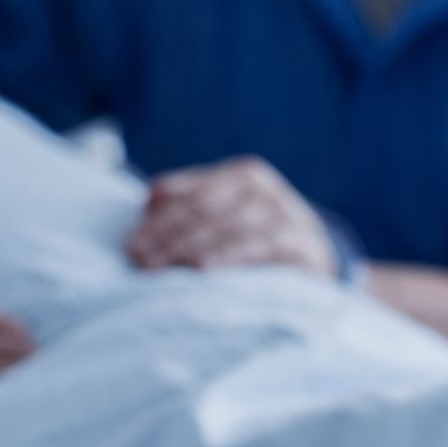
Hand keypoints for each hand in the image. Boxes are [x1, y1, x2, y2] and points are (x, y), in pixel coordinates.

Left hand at [126, 156, 336, 277]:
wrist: (317, 259)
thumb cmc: (255, 238)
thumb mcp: (226, 216)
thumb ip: (189, 206)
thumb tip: (149, 198)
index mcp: (243, 175)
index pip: (193, 196)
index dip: (159, 220)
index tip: (131, 244)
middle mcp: (267, 190)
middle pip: (208, 212)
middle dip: (169, 237)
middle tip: (140, 261)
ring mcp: (287, 215)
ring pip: (232, 228)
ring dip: (193, 249)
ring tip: (164, 268)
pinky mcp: (303, 245)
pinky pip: (262, 248)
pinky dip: (231, 258)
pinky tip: (204, 271)